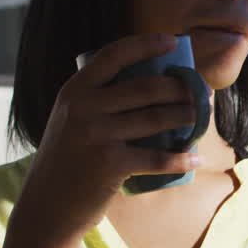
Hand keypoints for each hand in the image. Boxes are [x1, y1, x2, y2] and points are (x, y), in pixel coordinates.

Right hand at [12, 33, 201, 245]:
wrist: (46, 206)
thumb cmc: (68, 160)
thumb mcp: (71, 120)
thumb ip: (98, 100)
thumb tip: (151, 83)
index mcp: (74, 90)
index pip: (114, 55)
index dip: (146, 44)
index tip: (172, 42)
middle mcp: (83, 107)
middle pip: (146, 87)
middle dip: (182, 87)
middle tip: (202, 92)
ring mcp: (96, 134)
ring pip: (156, 118)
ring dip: (187, 117)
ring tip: (201, 118)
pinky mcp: (109, 164)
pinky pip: (157, 157)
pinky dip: (181, 158)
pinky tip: (196, 158)